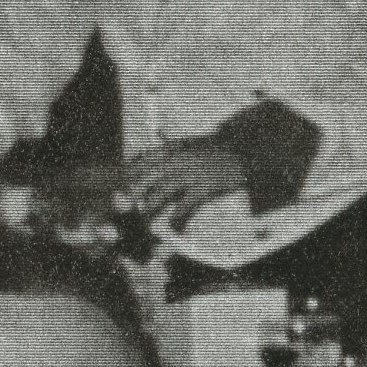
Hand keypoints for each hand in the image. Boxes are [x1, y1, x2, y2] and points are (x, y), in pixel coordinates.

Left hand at [115, 136, 255, 223]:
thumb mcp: (192, 142)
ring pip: (164, 190)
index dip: (132, 171)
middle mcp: (180, 159)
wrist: (243, 151)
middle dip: (136, 189)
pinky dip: (177, 215)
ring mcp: (192, 173)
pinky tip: (172, 224)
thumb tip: (153, 151)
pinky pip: (185, 204)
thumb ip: (173, 147)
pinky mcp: (205, 187)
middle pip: (150, 176)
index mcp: (175, 148)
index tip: (123, 182)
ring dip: (152, 204)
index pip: (145, 158)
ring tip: (145, 215)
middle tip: (127, 202)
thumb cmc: (218, 148)